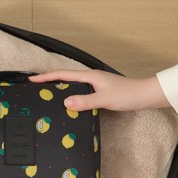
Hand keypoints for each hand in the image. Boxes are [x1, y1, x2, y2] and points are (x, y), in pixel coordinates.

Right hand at [29, 69, 169, 111]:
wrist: (145, 95)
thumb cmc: (127, 95)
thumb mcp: (104, 99)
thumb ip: (85, 102)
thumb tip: (65, 102)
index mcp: (89, 76)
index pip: (63, 75)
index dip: (46, 77)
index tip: (31, 80)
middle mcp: (91, 78)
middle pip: (65, 77)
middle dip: (49, 81)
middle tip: (34, 87)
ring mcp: (95, 84)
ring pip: (72, 84)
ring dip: (59, 87)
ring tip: (46, 94)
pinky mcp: (99, 91)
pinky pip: (79, 91)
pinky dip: (70, 94)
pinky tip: (68, 103)